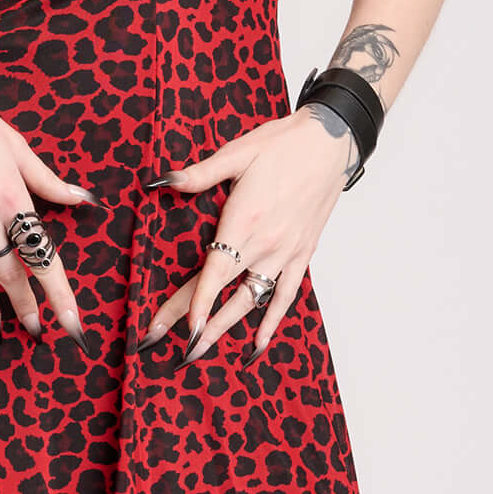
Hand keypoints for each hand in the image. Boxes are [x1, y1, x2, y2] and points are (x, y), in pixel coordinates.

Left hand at [144, 110, 351, 357]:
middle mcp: (266, 244)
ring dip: (226, 327)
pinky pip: (286, 295)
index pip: (214, 272)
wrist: (330, 143)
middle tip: (170, 346)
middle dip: (196, 321)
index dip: (194, 302)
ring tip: (201, 350)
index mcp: (244, 220)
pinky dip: (272, 321)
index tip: (179, 327)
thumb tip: (162, 182)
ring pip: (251, 300)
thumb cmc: (283, 145)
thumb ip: (199, 174)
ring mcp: (286, 253)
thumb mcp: (237, 153)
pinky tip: (258, 344)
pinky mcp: (302, 254)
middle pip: (224, 291)